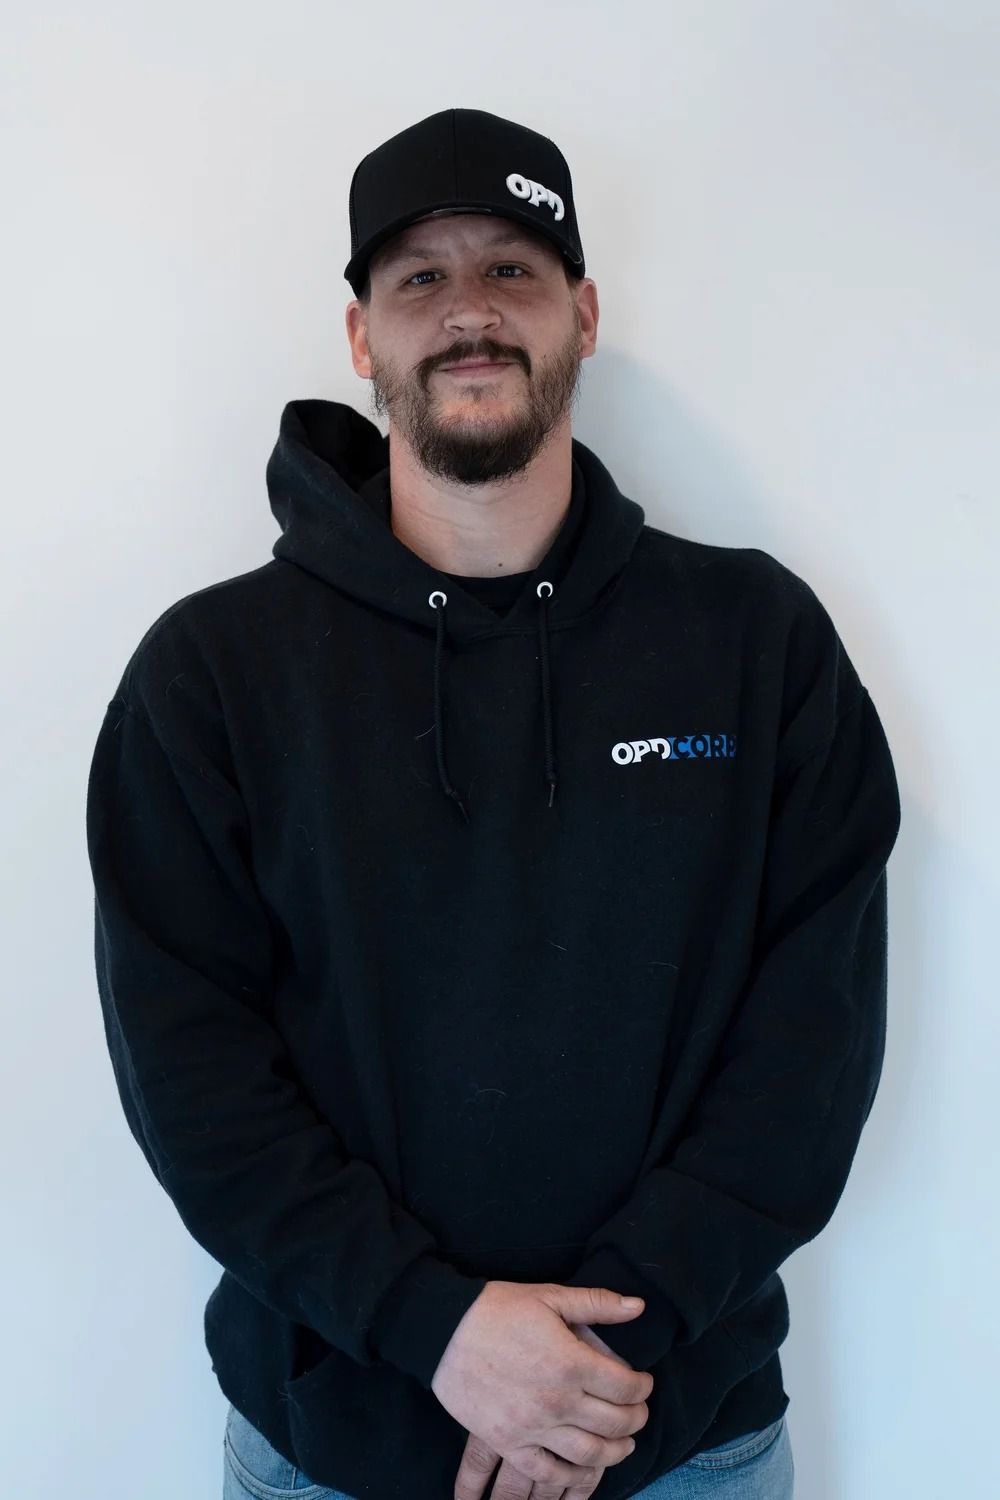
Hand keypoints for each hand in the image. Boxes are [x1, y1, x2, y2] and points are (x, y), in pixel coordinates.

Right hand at [432, 1282, 650, 1497]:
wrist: (443, 1330)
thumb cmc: (498, 1309)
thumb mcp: (550, 1296)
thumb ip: (597, 1303)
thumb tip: (639, 1306)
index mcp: (572, 1363)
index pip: (626, 1386)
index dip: (642, 1387)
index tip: (643, 1383)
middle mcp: (557, 1401)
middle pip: (614, 1423)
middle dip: (635, 1419)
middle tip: (639, 1412)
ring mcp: (532, 1427)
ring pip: (589, 1454)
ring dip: (615, 1452)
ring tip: (623, 1444)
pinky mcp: (508, 1442)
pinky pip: (547, 1471)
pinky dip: (572, 1477)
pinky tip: (584, 1470)